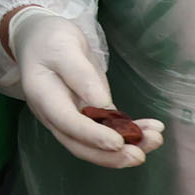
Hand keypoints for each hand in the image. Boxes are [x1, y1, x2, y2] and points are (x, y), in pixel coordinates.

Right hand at [7, 10, 161, 167]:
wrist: (41, 40)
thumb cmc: (50, 40)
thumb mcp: (65, 47)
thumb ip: (80, 74)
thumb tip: (102, 103)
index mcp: (44, 97)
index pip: (67, 122)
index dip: (92, 136)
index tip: (118, 142)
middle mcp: (55, 115)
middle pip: (80, 145)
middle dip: (110, 155)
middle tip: (140, 155)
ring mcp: (70, 118)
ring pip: (96, 143)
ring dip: (126, 147)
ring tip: (154, 140)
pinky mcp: (87, 114)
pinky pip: (107, 130)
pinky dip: (129, 133)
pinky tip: (150, 130)